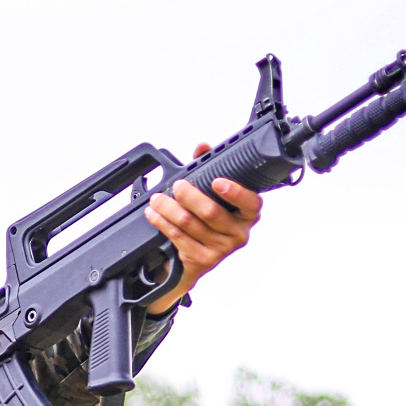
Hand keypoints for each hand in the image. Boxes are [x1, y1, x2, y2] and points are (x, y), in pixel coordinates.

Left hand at [144, 144, 263, 312]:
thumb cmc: (209, 219)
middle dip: (189, 197)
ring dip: (169, 209)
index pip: (251, 202)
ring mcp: (222, 249)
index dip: (235, 192)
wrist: (197, 257)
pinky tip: (154, 215)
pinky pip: (179, 238)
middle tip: (176, 185)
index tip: (217, 181)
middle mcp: (239, 232)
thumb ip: (209, 168)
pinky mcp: (204, 259)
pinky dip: (163, 223)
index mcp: (247, 214)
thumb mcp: (212, 194)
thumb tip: (202, 146)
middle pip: (211, 213)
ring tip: (157, 199)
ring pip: (190, 224)